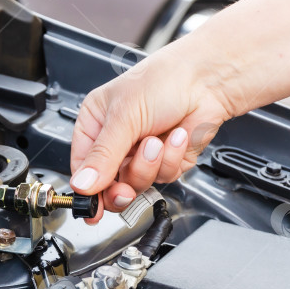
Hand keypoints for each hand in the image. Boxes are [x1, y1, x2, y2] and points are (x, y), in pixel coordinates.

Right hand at [69, 38, 233, 222]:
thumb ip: (103, 156)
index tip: (93, 208)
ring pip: (138, 183)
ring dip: (150, 165)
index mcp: (96, 124)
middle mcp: (117, 141)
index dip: (88, 190)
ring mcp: (143, 153)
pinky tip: (175, 137)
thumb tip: (82, 184)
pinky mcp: (168, 160)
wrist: (206, 80)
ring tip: (157, 141)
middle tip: (125, 190)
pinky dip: (171, 159)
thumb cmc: (163, 80)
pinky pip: (164, 177)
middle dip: (122, 187)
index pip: (83, 168)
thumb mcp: (123, 117)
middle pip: (110, 185)